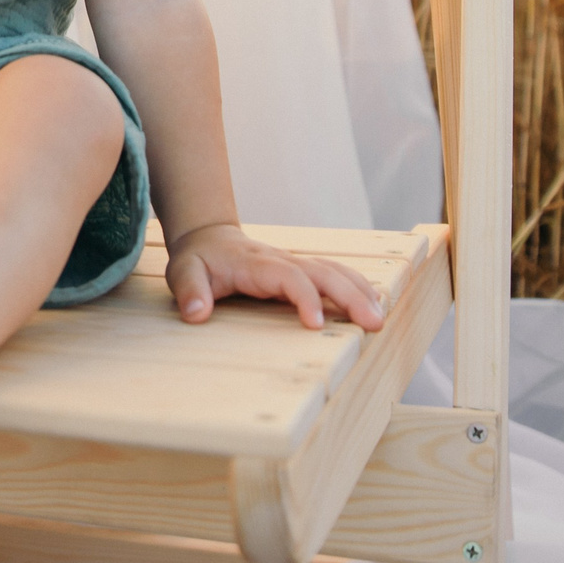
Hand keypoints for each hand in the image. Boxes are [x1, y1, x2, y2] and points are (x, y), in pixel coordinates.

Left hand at [164, 223, 386, 330]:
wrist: (208, 237)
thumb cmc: (198, 259)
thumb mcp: (183, 272)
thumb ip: (189, 291)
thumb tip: (196, 313)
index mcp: (256, 263)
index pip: (288, 276)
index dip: (304, 297)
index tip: (316, 324)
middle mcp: (282, 259)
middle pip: (323, 272)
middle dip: (350, 296)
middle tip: (372, 324)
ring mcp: (296, 263)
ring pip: (335, 271)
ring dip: (360, 291)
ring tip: (380, 318)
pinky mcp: (303, 270)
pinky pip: (336, 274)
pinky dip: (358, 286)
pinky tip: (377, 303)